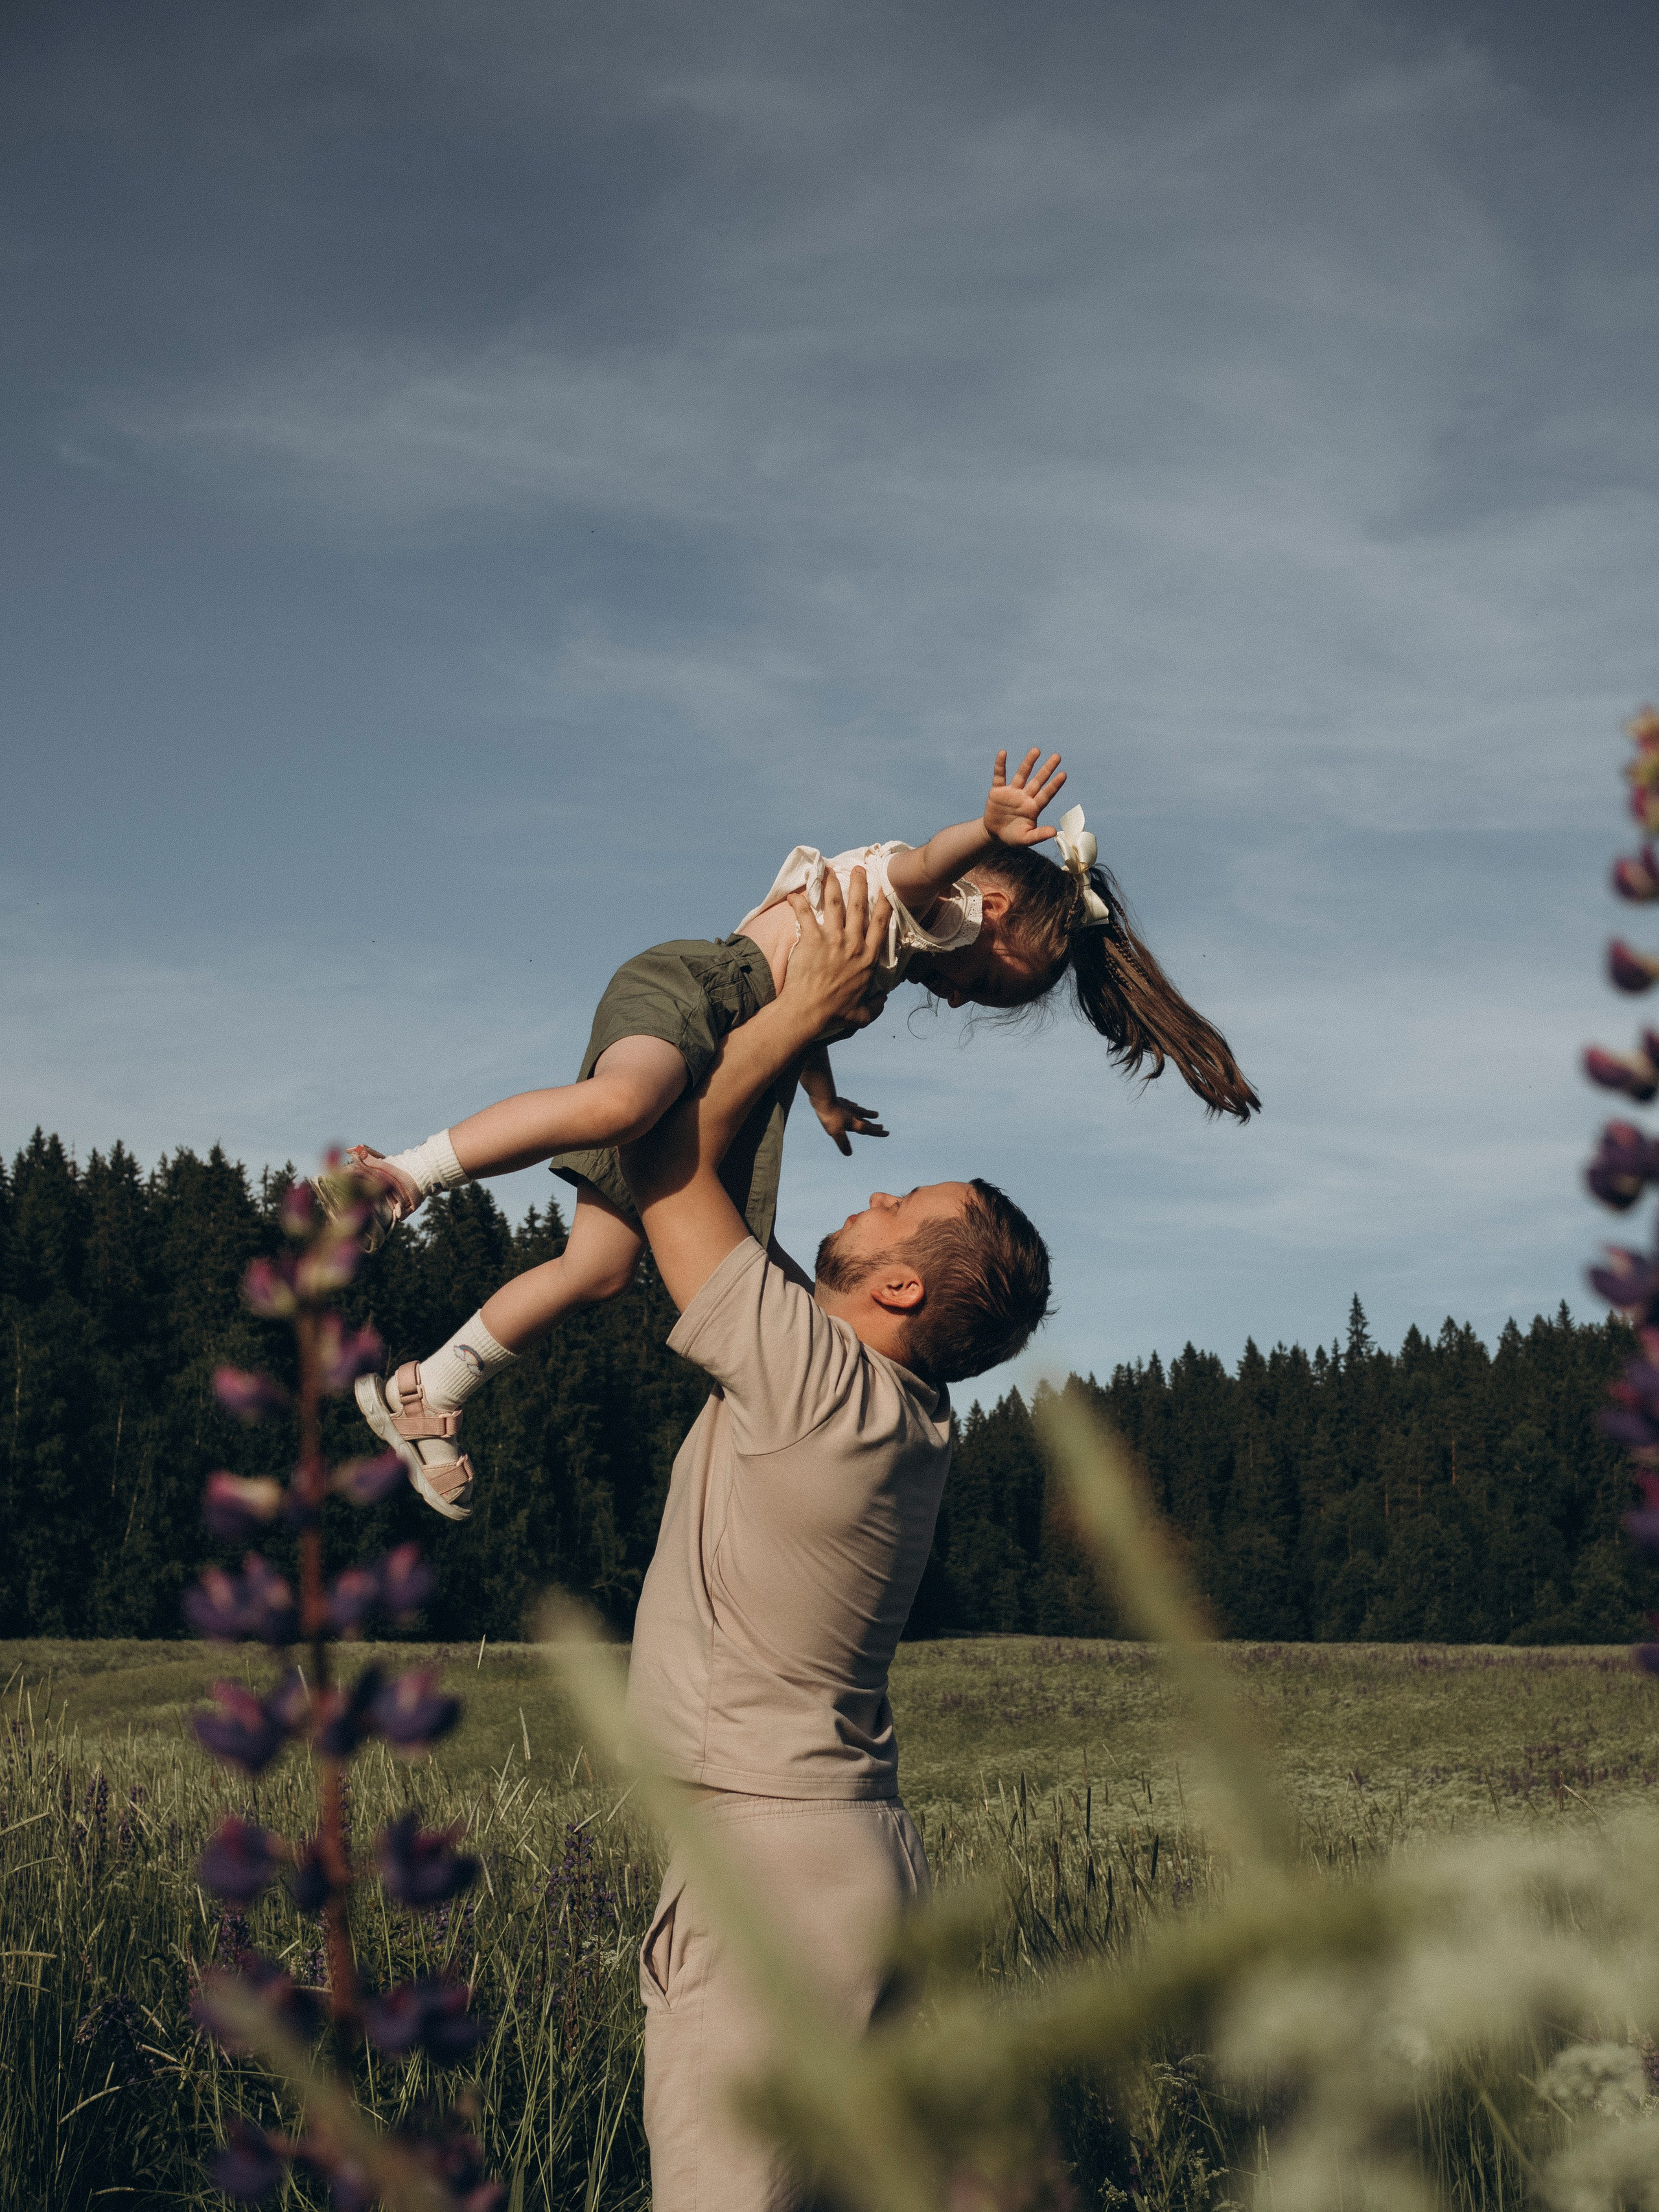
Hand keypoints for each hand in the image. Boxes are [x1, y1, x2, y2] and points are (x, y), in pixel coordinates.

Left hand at [782, 867, 892, 1035]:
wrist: (808, 1010)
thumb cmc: (834, 1013)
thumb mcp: (862, 1014)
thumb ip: (875, 1006)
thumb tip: (882, 1001)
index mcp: (868, 958)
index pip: (880, 925)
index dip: (883, 905)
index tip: (884, 891)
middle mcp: (853, 944)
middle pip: (859, 907)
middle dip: (859, 884)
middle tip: (858, 869)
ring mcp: (832, 939)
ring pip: (834, 904)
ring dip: (832, 884)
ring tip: (829, 870)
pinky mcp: (811, 938)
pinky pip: (805, 913)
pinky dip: (798, 902)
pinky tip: (794, 893)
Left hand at [813, 1093, 888, 1155]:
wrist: (824, 1098)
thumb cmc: (830, 1116)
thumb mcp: (836, 1132)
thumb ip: (843, 1143)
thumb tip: (849, 1154)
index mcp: (854, 1123)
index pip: (868, 1129)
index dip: (877, 1133)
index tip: (887, 1133)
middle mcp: (853, 1115)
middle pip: (866, 1121)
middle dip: (874, 1126)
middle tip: (882, 1126)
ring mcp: (847, 1107)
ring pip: (860, 1112)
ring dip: (868, 1114)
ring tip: (876, 1114)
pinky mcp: (840, 1102)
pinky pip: (850, 1105)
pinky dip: (854, 1106)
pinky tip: (854, 1105)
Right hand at [983, 747, 1066, 846]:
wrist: (995, 834)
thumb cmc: (1013, 837)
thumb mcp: (1026, 839)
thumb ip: (1038, 835)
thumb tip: (1054, 832)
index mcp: (1033, 807)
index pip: (1046, 794)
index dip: (1054, 785)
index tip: (1063, 774)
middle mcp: (1025, 797)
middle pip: (1038, 780)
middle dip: (1047, 769)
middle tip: (1057, 756)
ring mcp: (1012, 792)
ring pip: (1022, 774)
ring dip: (1028, 762)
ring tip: (1036, 750)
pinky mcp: (998, 791)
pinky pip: (999, 776)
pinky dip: (1000, 765)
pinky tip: (1003, 753)